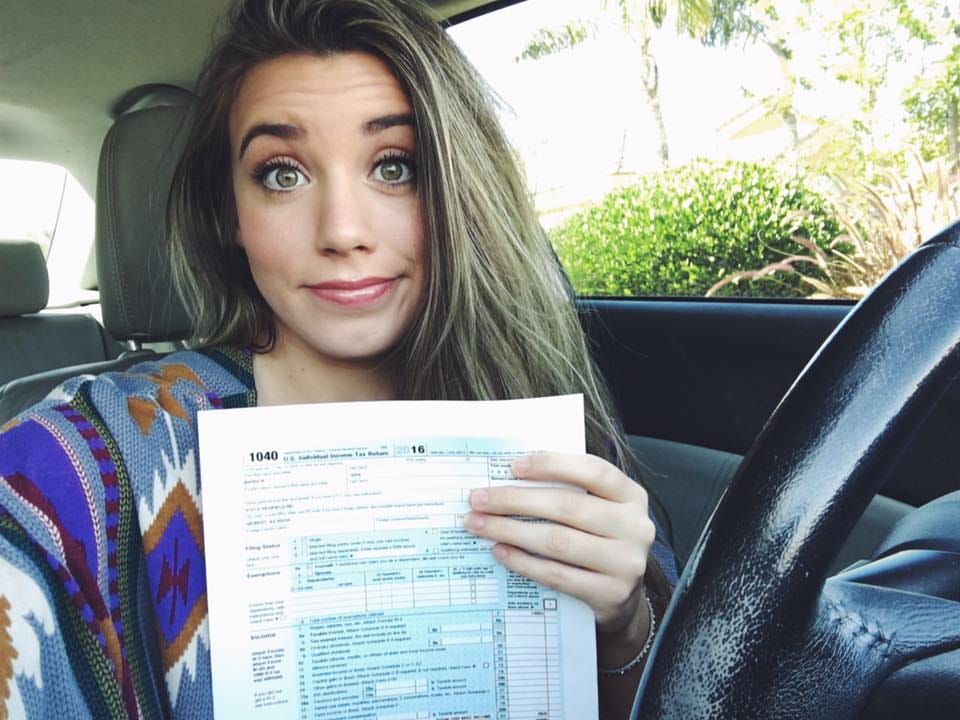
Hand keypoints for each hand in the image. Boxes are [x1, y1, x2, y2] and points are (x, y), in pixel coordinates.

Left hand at [463, 452, 654, 640]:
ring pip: (558, 541)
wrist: (623, 596)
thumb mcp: (597, 510)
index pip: (593, 471)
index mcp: (632, 496)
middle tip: (478, 499)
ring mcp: (625, 563)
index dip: (552, 465)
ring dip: (510, 531)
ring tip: (479, 525)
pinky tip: (500, 551)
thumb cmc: (599, 540)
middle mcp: (635, 527)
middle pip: (567, 506)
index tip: (513, 466)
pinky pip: (556, 575)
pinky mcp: (609, 595)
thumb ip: (568, 491)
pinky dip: (523, 562)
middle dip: (515, 500)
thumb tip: (508, 478)